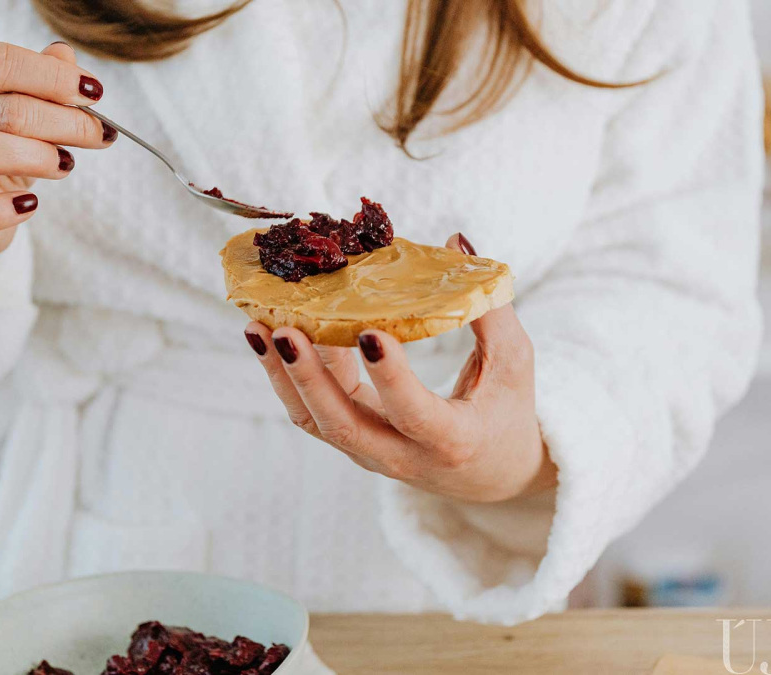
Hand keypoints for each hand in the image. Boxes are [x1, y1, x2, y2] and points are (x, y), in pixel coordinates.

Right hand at [0, 41, 115, 308]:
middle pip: (3, 109)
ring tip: (66, 165)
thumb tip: (65, 56)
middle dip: (64, 122)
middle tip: (98, 134)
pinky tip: (30, 204)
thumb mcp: (24, 108)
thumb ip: (43, 79)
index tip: (94, 93)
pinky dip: (2, 210)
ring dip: (37, 157)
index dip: (53, 77)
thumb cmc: (0, 149)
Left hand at [244, 234, 555, 502]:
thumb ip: (488, 307)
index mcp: (451, 440)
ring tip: (257, 328)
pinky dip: (293, 372)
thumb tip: (455, 241)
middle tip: (281, 330)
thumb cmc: (506, 412)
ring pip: (315, 421)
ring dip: (283, 374)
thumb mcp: (513, 364)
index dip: (390, 376)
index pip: (413, 412)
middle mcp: (402, 455)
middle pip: (342, 425)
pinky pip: (313, 410)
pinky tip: (277, 331)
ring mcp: (370, 452)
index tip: (368, 332)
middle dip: (306, 377)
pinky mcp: (351, 439)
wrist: (489, 476)